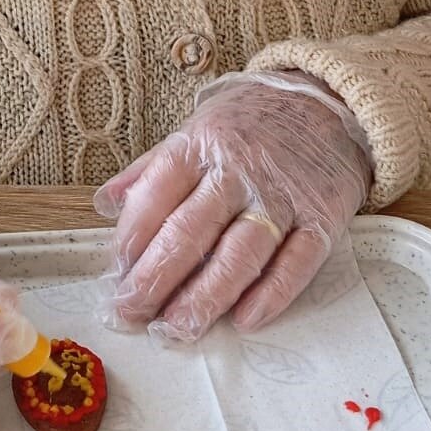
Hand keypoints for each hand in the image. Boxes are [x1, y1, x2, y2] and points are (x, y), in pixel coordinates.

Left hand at [94, 72, 372, 341]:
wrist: (327, 102)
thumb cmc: (249, 124)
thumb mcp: (194, 130)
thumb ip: (150, 171)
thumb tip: (103, 204)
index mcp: (198, 147)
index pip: (155, 199)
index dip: (130, 243)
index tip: (114, 280)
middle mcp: (238, 171)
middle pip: (190, 232)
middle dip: (155, 279)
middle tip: (132, 314)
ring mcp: (281, 196)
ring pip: (239, 253)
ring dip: (206, 297)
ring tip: (178, 329)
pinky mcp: (322, 217)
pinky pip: (296, 262)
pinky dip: (271, 294)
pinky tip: (243, 320)